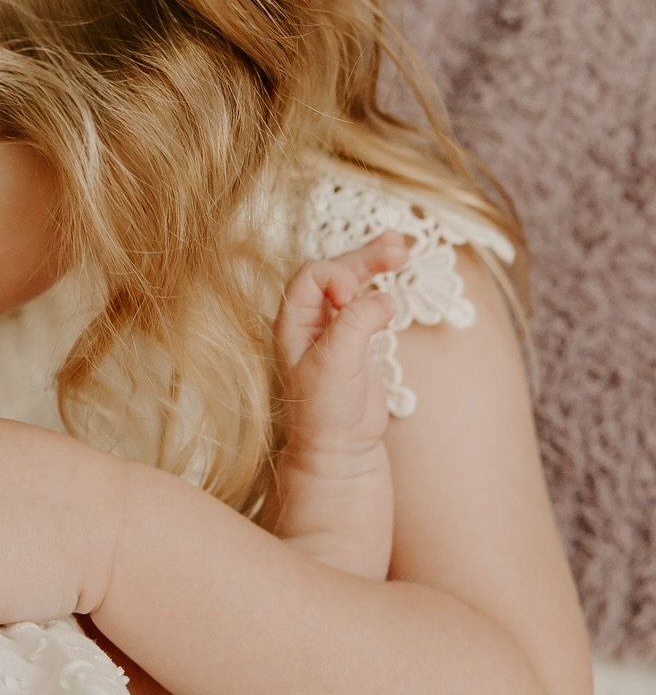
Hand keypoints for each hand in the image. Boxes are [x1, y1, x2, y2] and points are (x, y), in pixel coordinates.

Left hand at [274, 232, 406, 463]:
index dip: (336, 277)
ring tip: (402, 247)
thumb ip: (355, 323)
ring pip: (354, 283)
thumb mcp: (336, 362)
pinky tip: (398, 272)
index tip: (352, 297)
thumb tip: (383, 297)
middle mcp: (310, 320)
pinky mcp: (358, 340)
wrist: (340, 447)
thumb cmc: (324, 409)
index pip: (311, 277)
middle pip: (337, 272)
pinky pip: (368, 302)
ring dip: (376, 264)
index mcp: (292, 322)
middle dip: (365, 258)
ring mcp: (335, 328)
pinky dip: (383, 285)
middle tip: (399, 248)